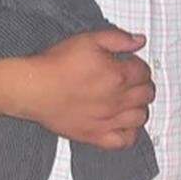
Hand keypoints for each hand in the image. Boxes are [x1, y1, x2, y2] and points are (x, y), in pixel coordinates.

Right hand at [7, 29, 154, 149]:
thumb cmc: (57, 63)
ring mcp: (108, 120)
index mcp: (118, 75)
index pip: (145, 72)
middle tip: (131, 82)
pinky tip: (123, 123)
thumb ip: (118, 38)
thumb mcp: (89, 40)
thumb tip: (140, 41)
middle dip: (143, 85)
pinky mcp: (95, 136)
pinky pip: (125, 141)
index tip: (130, 65)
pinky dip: (130, 133)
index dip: (139, 66)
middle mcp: (117, 100)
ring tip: (128, 101)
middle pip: (147, 94)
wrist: (33, 88)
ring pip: (140, 117)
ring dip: (139, 107)